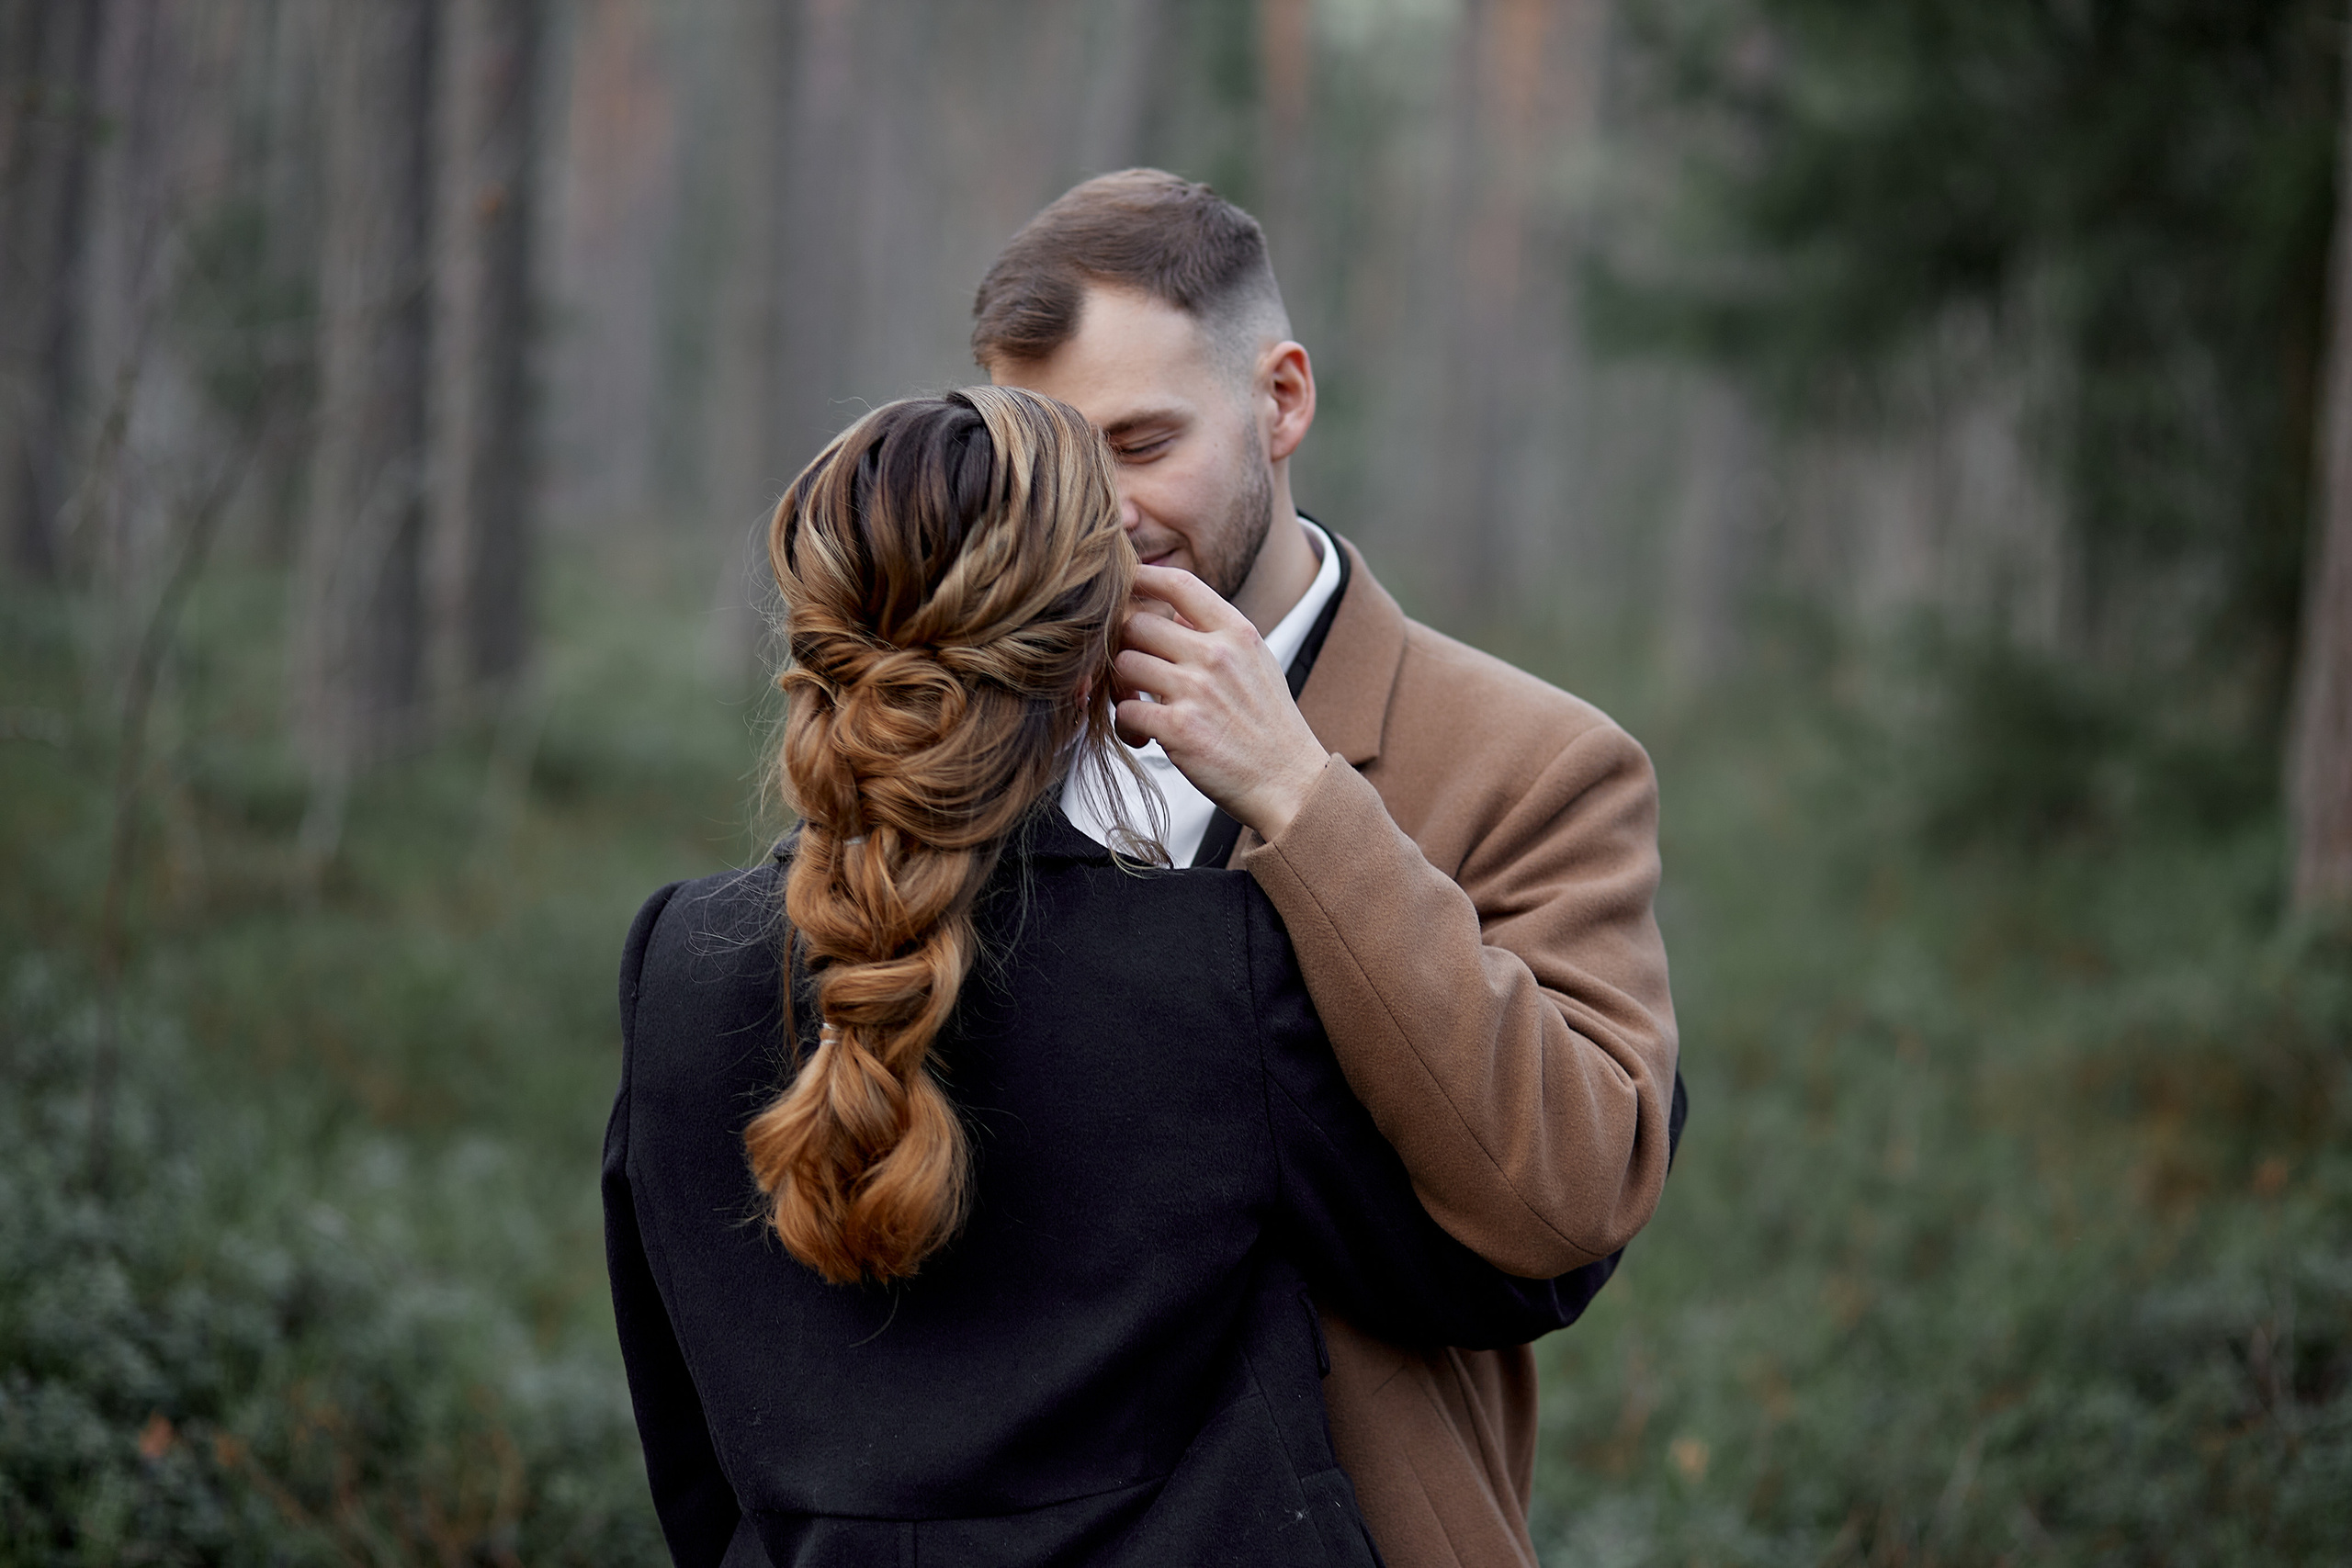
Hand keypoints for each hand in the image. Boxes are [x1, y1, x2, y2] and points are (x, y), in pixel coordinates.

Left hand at [1112, 564, 1330, 841]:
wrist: (1289, 782)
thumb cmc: (1269, 726)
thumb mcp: (1256, 664)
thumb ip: (1217, 634)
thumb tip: (1171, 609)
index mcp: (1237, 633)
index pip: (1179, 583)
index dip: (1143, 576)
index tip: (1124, 582)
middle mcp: (1216, 655)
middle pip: (1137, 623)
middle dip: (1124, 644)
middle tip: (1130, 671)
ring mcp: (1197, 691)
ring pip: (1124, 665)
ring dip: (1120, 687)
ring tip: (1137, 706)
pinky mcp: (1179, 730)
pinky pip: (1125, 711)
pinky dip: (1126, 725)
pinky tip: (1143, 736)